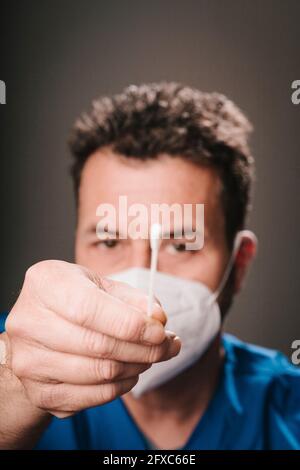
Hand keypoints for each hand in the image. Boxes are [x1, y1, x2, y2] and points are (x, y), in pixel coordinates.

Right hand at [4, 260, 179, 417]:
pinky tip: (130, 372)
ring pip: (97, 373)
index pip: (89, 309)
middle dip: (144, 349)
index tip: (161, 331)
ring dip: (136, 367)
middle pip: (97, 345)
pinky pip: (90, 397)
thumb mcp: (101, 286)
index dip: (132, 324)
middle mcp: (28, 323)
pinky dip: (120, 387)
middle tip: (168, 346)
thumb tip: (158, 319)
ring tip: (150, 356)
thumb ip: (132, 299)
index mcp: (45, 284)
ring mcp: (29, 361)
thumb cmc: (74, 301)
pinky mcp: (38, 391)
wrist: (38, 331)